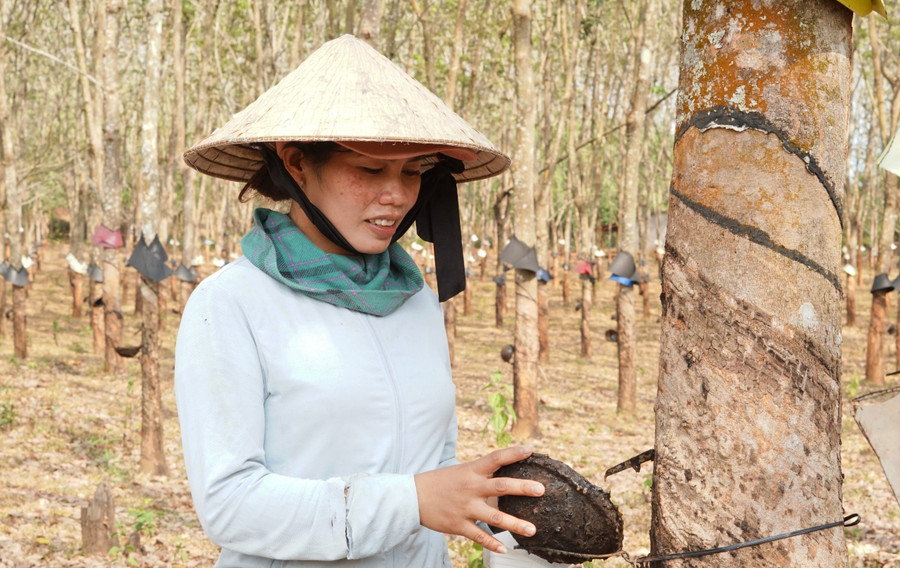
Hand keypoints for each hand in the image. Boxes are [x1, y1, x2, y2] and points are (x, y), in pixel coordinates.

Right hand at [414, 445, 544, 553]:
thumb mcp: (461, 471)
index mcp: (471, 471)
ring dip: (515, 524)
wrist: (412, 497)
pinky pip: (479, 536)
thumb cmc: (439, 482)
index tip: (530, 450)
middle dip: (522, 487)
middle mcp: (471, 488)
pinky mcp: (458, 524)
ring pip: (494, 517)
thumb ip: (481, 473)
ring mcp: (465, 507)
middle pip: (501, 487)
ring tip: (533, 529)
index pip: (495, 458)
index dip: (513, 453)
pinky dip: (492, 543)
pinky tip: (504, 548)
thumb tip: (504, 470)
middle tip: (541, 489)